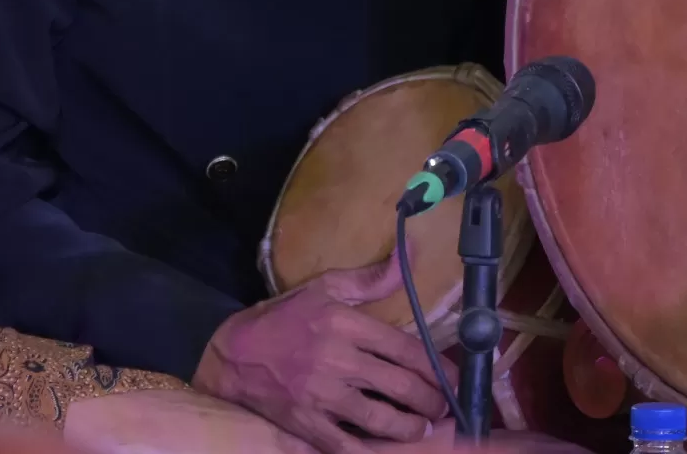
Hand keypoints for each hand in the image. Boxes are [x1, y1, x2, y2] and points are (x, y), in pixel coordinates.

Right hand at [191, 260, 449, 453]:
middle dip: (432, 402)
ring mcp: (322, 397)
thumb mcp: (323, 287)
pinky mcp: (308, 425)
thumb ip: (370, 278)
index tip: (453, 379)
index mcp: (342, 323)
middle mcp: (336, 360)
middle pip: (402, 387)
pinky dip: (374, 452)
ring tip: (422, 428)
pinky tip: (388, 449)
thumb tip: (409, 253)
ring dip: (412, 429)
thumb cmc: (282, 319)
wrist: (232, 356)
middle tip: (442, 407)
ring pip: (383, 420)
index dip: (438, 368)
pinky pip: (350, 447)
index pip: (405, 349)